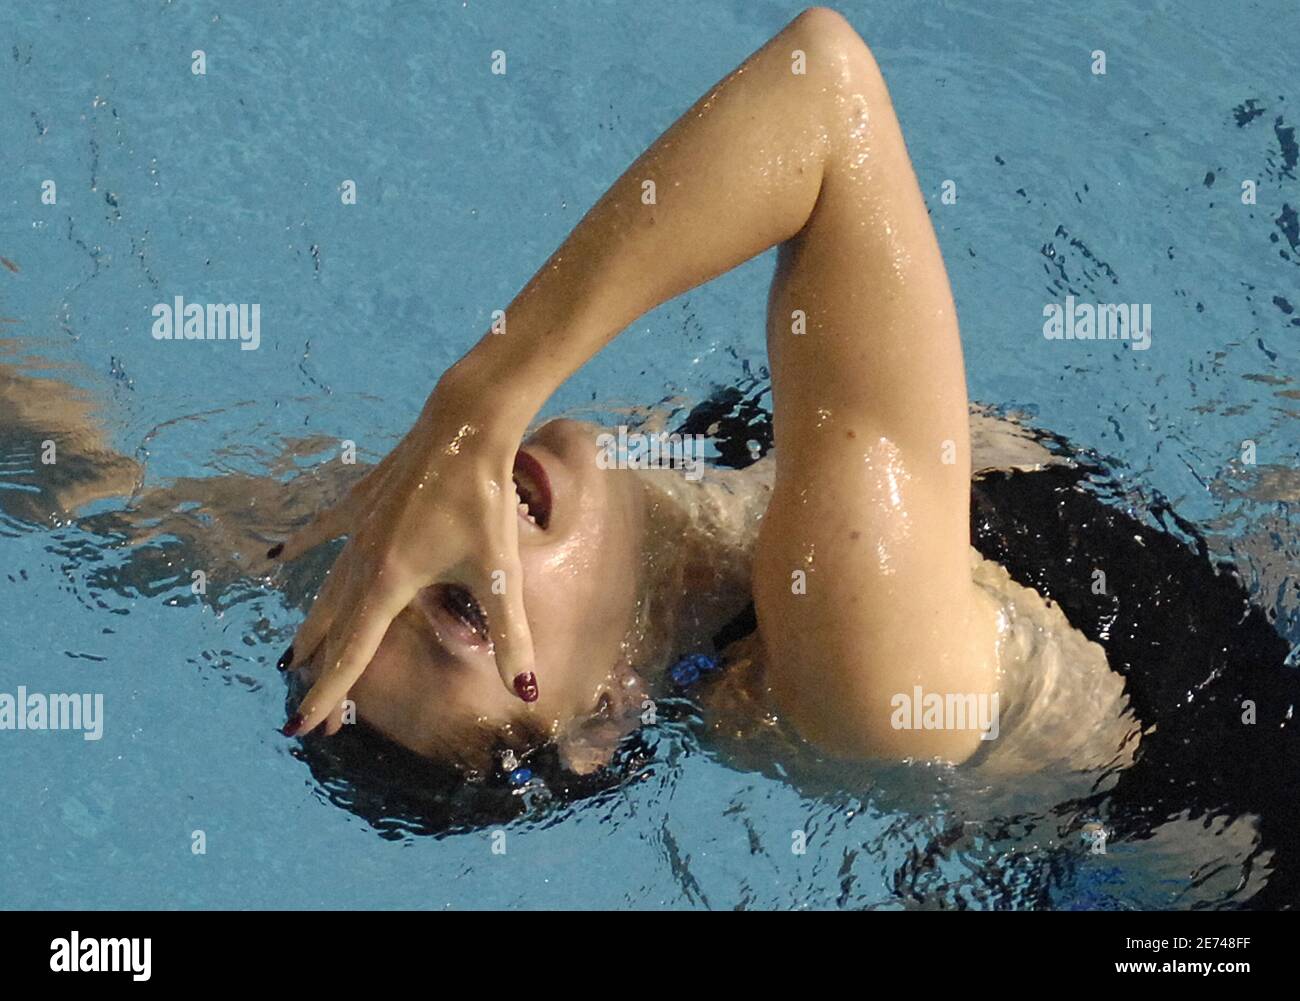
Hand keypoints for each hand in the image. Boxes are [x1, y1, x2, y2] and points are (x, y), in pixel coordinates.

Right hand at [269, 371, 537, 737]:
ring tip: (292, 657)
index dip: (328, 695)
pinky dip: (302, 548)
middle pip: (335, 629)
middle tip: (311, 719)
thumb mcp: (500, 573)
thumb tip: (526, 689)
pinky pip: (323, 531)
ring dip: (314, 628)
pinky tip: (276, 559)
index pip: (352, 654)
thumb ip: (511, 635)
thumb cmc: (485, 500)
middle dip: (323, 675)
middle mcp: (363, 559)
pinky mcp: (362, 500)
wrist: (466, 426)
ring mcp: (358, 527)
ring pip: (326, 588)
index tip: (300, 728)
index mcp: (389, 582)